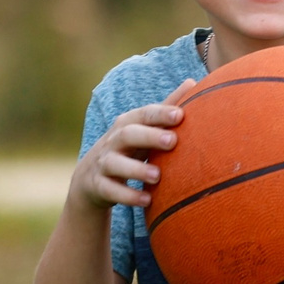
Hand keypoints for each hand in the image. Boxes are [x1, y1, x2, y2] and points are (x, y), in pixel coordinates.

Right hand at [70, 81, 197, 210]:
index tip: (180, 115)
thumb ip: (167, 108)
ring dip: (136, 169)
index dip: (160, 114)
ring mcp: (103, 164)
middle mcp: (113, 141)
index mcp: (128, 125)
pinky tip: (146, 200)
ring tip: (158, 176)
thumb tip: (194, 82)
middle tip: (172, 141)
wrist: (90, 178)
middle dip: (148, 136)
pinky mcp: (98, 186)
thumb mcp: (144, 128)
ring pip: (115, 163)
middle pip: (127, 134)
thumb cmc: (129, 148)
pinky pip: (110, 191)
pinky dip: (127, 195)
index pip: (143, 115)